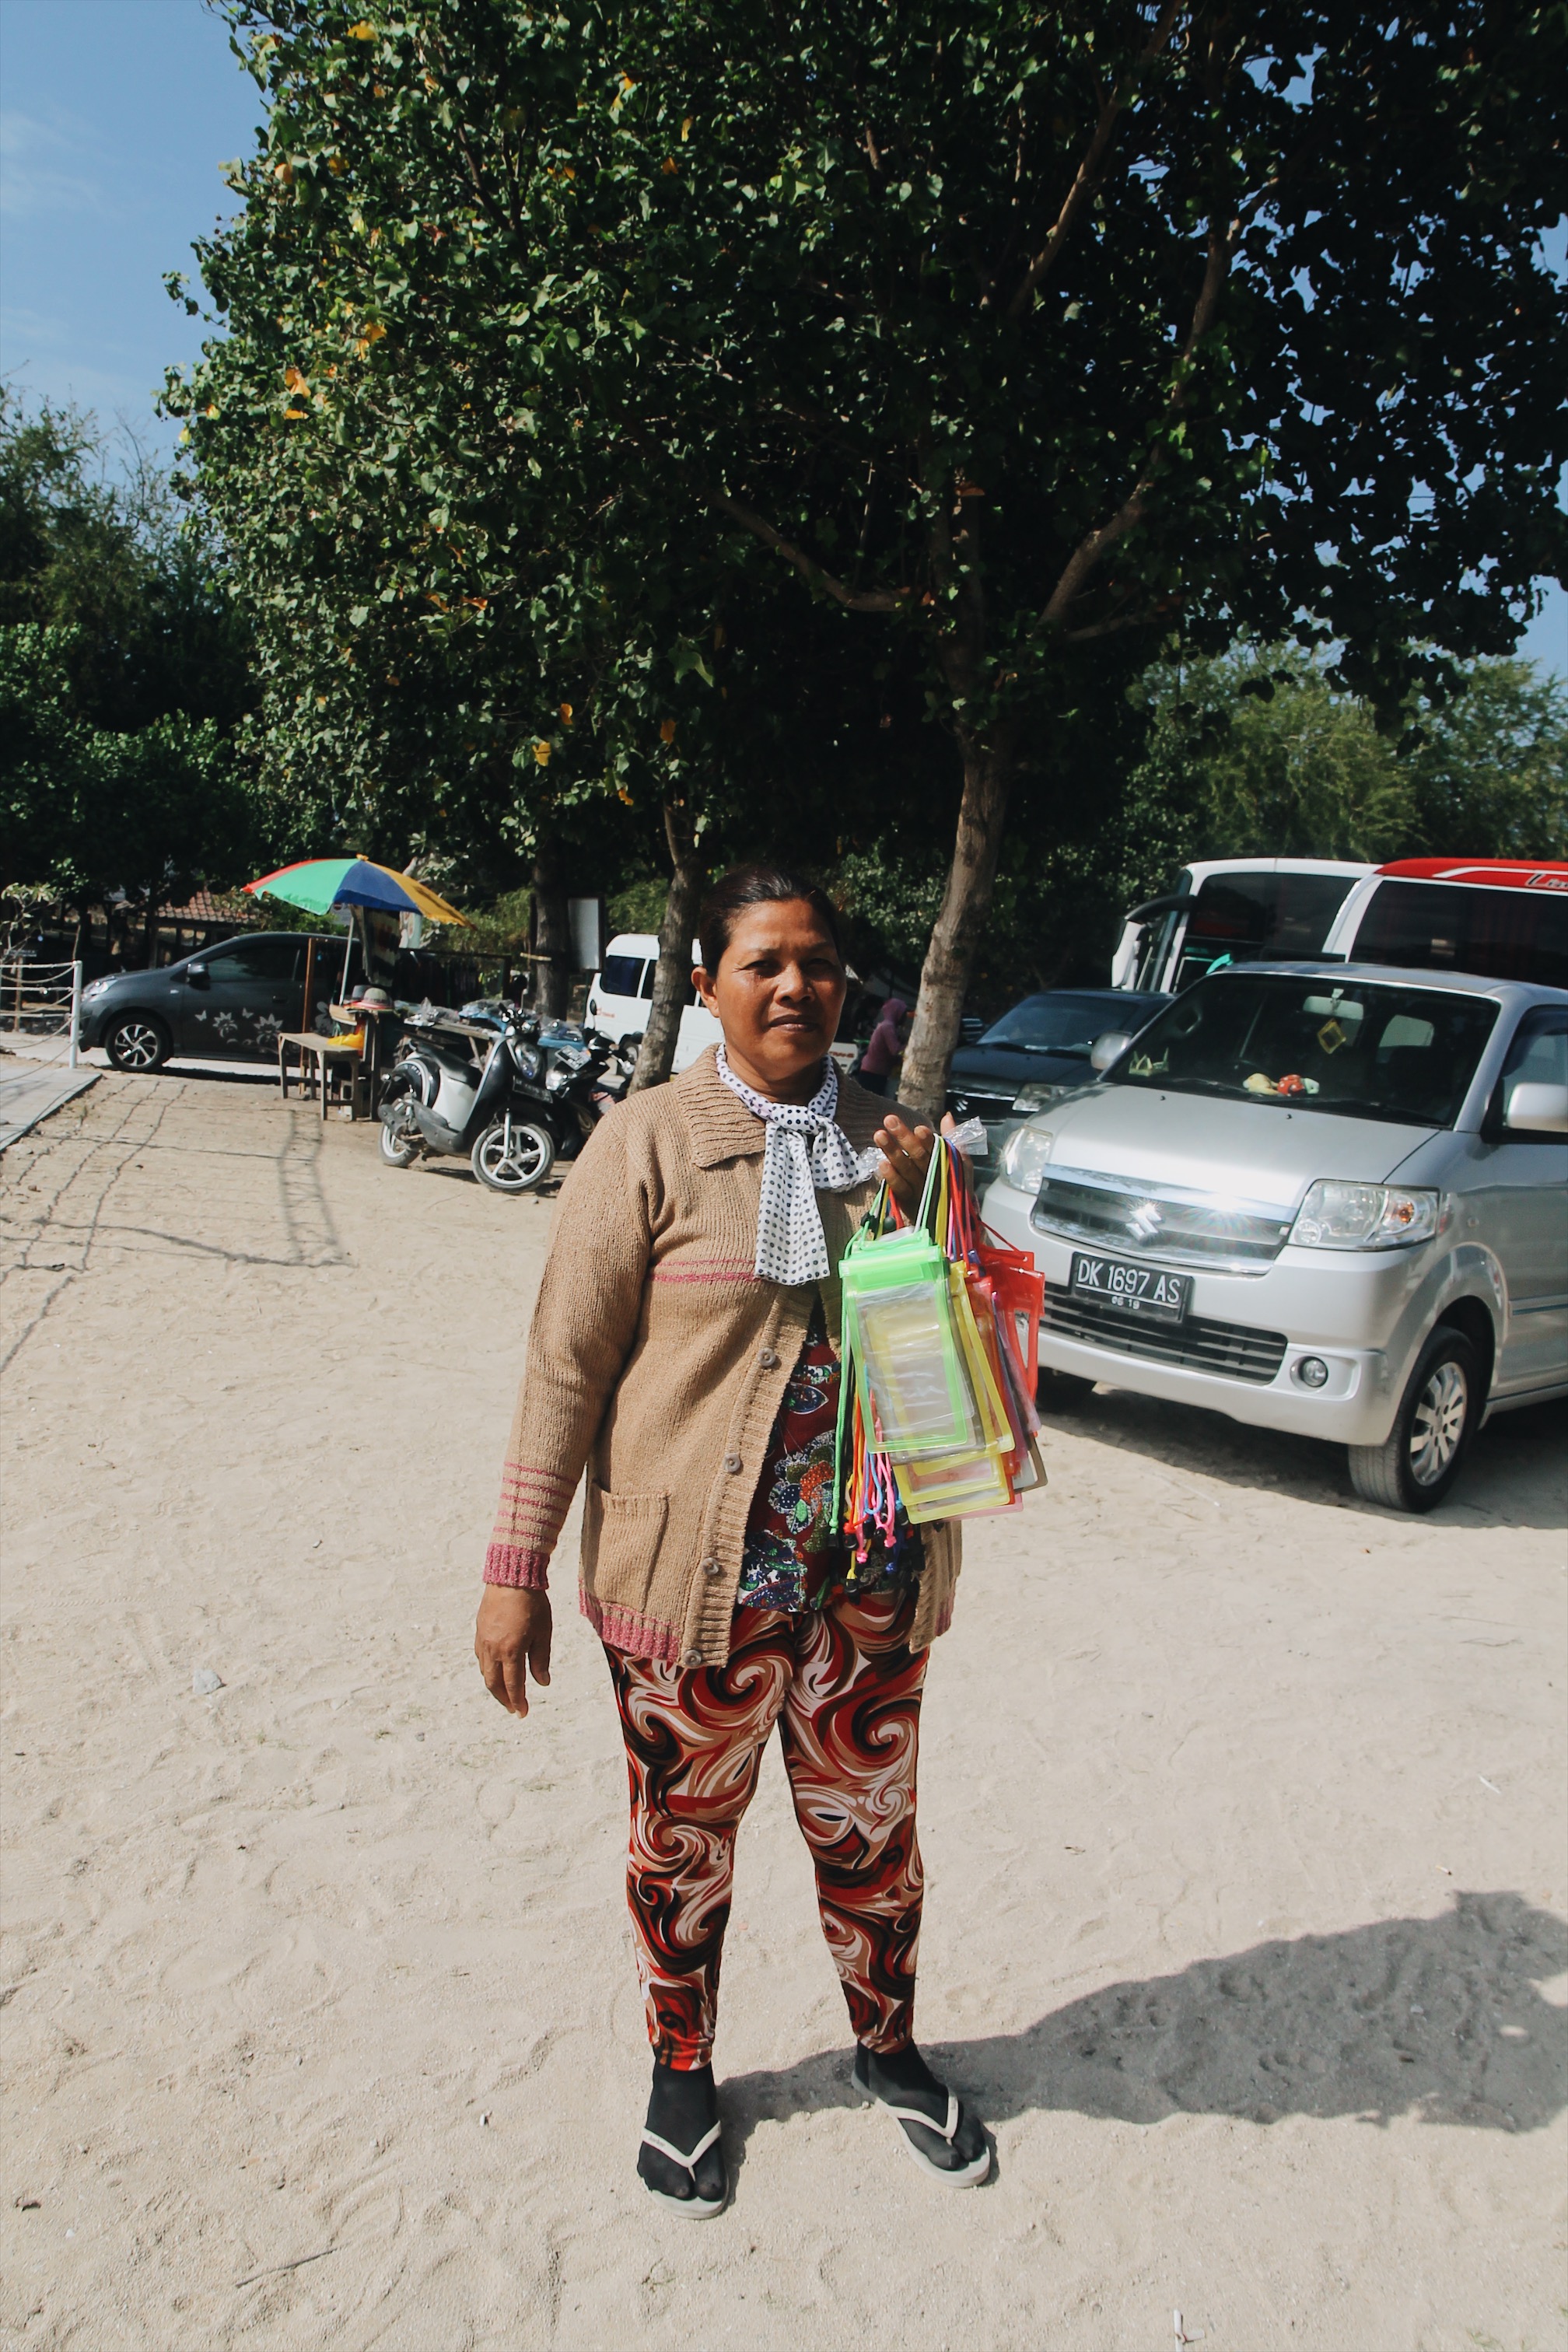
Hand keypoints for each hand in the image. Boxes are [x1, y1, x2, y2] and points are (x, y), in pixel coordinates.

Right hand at [474, 1586, 552, 1716]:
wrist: (512, 1578)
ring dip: (495, 1686)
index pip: (513, 1685)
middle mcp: (493, 1649)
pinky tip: (495, 1671)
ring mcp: (483, 1641)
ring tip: (505, 1692)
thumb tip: (542, 1683)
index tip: (523, 1713)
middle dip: (504, 1699)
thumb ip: (541, 1660)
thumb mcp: (543, 1633)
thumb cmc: (533, 1604)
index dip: (518, 1702)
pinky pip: (481, 1658)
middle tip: (513, 1708)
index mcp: (511, 1651)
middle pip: (494, 1684)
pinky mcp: (479, 1632)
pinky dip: (488, 1670)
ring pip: (485, 1672)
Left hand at [874, 1110, 957, 1214]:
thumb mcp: (958, 1162)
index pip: (938, 1150)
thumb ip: (952, 1139)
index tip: (919, 1129)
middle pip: (919, 1157)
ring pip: (906, 1169)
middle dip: (904, 1137)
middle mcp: (935, 1178)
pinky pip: (900, 1188)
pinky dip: (891, 1177)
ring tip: (879, 1135)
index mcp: (948, 1165)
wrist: (951, 1220)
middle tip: (889, 1120)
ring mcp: (921, 1191)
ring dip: (892, 1152)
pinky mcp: (909, 1202)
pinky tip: (882, 1164)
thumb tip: (947, 1116)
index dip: (928, 1140)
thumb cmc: (952, 1184)